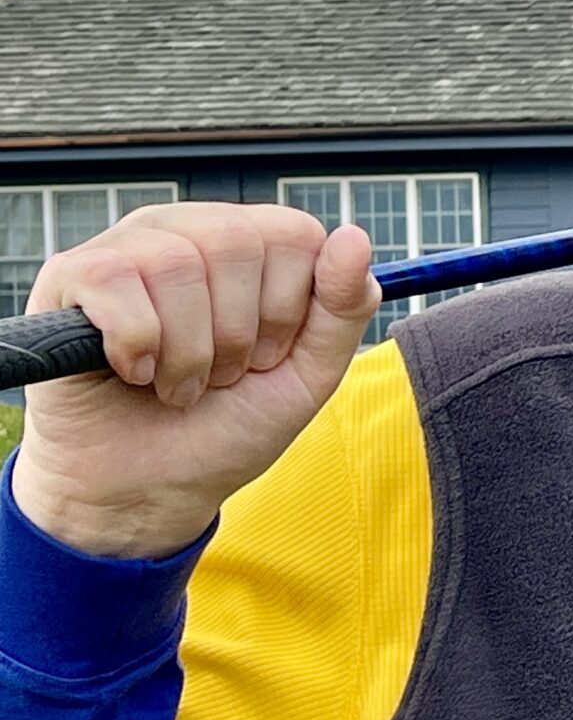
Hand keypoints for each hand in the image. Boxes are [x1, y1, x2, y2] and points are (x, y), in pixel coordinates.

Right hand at [11, 203, 380, 559]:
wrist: (150, 487)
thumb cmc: (228, 425)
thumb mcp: (308, 374)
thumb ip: (344, 307)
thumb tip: (356, 236)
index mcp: (247, 245)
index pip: (294, 232)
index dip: (290, 306)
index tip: (269, 355)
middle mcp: (186, 232)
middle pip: (237, 242)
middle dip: (240, 334)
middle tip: (221, 374)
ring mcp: (125, 249)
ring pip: (177, 264)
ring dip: (190, 352)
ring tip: (179, 384)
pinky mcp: (70, 278)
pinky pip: (116, 283)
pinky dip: (138, 347)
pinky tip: (135, 373)